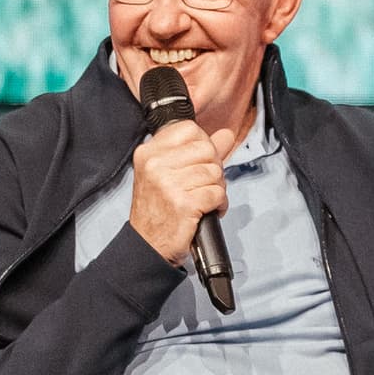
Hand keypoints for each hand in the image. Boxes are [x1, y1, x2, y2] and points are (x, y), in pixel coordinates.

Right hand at [126, 115, 238, 263]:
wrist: (148, 245)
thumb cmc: (159, 210)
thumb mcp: (168, 173)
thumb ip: (199, 151)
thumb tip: (226, 134)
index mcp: (149, 152)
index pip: (190, 129)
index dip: (203, 145)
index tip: (198, 162)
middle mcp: (155, 165)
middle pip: (207, 149)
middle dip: (213, 168)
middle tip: (202, 184)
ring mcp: (168, 184)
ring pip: (215, 172)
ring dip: (216, 188)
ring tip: (202, 199)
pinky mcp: (184, 204)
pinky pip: (217, 193)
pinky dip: (219, 204)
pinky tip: (207, 209)